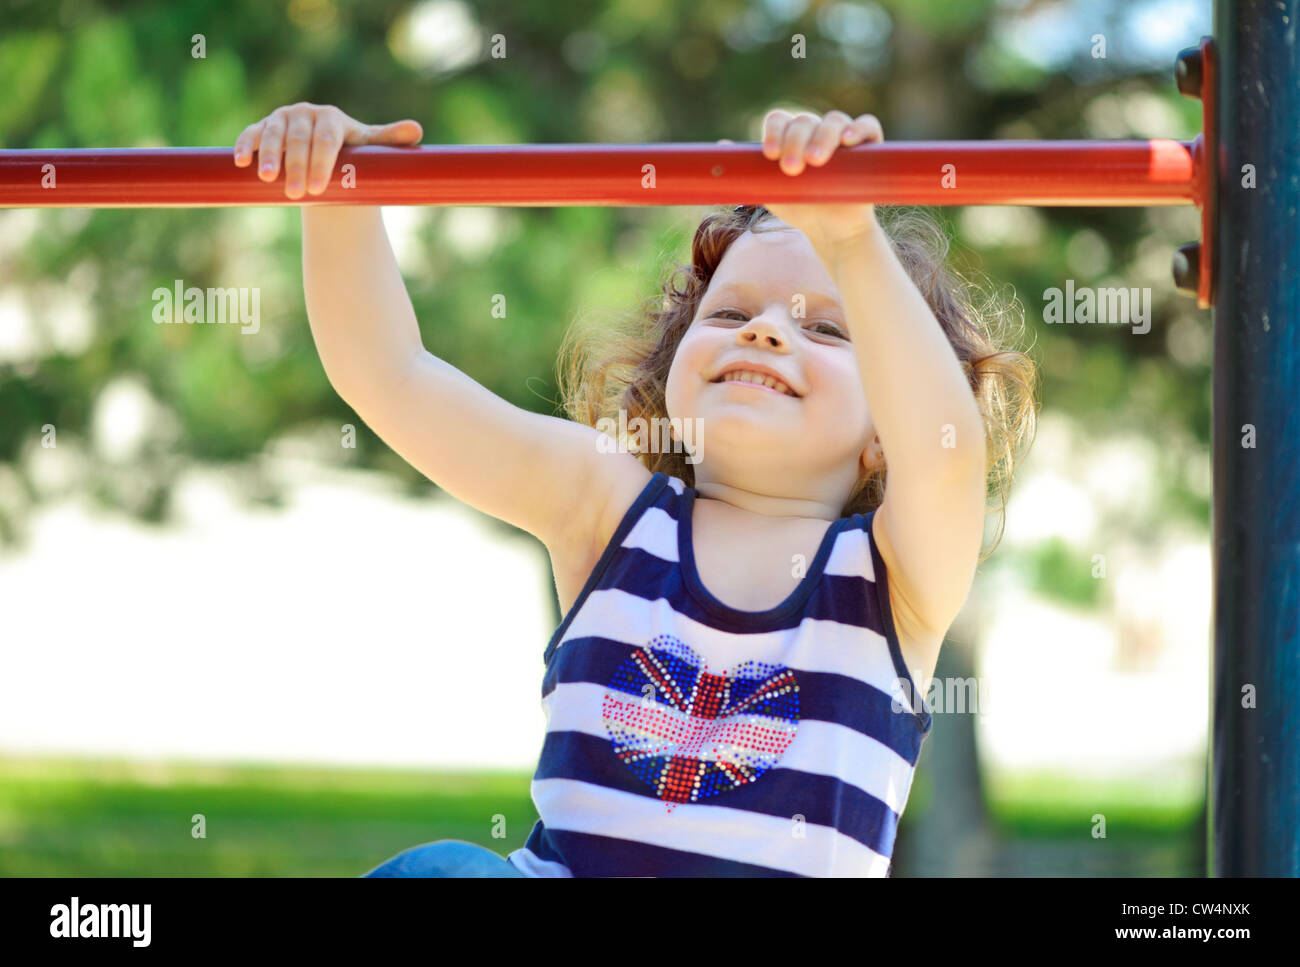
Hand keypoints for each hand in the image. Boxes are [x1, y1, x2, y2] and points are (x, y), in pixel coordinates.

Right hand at [233, 103, 422, 198]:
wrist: (324, 157)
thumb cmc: (350, 154)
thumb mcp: (369, 147)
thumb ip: (390, 140)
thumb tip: (417, 131)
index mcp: (331, 118)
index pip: (327, 139)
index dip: (322, 162)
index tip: (320, 187)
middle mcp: (304, 114)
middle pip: (299, 139)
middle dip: (297, 165)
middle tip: (297, 193)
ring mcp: (281, 120)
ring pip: (273, 135)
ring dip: (270, 155)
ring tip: (269, 179)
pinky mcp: (262, 128)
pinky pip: (251, 134)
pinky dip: (245, 145)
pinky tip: (241, 161)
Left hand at [756, 109, 882, 259]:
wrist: (829, 230)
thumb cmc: (799, 206)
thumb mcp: (769, 189)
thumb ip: (749, 170)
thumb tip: (719, 149)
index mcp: (791, 135)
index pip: (780, 120)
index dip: (773, 132)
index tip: (769, 155)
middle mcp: (817, 130)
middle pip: (804, 121)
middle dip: (795, 142)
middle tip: (791, 169)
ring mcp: (843, 137)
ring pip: (834, 120)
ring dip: (823, 137)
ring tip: (816, 161)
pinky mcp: (869, 147)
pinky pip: (869, 126)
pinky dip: (860, 128)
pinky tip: (849, 140)